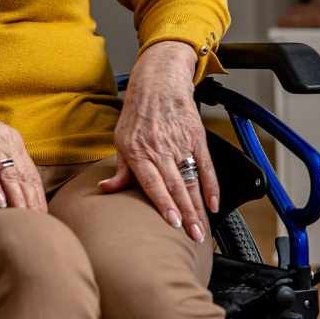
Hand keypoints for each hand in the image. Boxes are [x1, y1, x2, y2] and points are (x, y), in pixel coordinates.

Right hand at [0, 63, 45, 210]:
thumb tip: (4, 183)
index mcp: (12, 142)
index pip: (31, 174)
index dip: (38, 196)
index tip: (43, 215)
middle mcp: (6, 143)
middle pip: (25, 178)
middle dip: (33, 203)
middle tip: (39, 224)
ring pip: (9, 176)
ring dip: (18, 200)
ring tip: (25, 219)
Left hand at [101, 41, 218, 243]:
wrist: (159, 83)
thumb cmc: (136, 114)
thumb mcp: (121, 141)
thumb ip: (120, 170)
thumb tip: (105, 189)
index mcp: (139, 152)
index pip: (153, 184)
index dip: (164, 204)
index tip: (173, 223)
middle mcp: (160, 149)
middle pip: (176, 187)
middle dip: (186, 214)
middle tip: (193, 235)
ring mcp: (180, 144)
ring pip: (192, 180)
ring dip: (198, 206)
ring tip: (202, 228)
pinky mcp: (196, 139)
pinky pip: (206, 166)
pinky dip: (212, 186)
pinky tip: (214, 204)